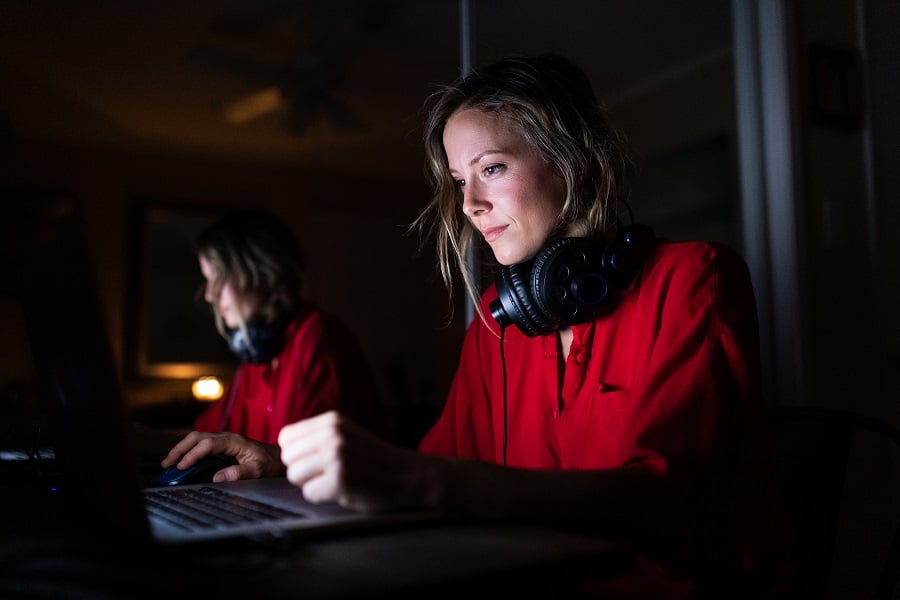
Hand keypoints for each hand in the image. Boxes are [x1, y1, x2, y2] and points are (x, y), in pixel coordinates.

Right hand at [161, 431, 284, 481]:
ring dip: (183, 449)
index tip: (181, 466)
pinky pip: (202, 445)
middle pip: (198, 437)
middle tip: (168, 464)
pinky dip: (190, 451)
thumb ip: (239, 473)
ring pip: (198, 439)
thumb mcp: (258, 470)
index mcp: (234, 441)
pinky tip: (183, 461)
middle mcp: (227, 438)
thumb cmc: (270, 463)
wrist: (279, 458)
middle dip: (181, 449)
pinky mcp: (223, 446)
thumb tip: (217, 478)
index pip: (208, 444)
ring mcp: (224, 440)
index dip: (193, 454)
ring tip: (170, 463)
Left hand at [279, 411, 427, 512]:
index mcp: (333, 420)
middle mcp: (333, 434)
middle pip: (287, 458)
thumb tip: (284, 449)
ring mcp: (337, 456)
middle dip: (303, 469)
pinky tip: (343, 490)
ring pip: (294, 475)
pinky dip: (323, 497)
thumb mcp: (348, 434)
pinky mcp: (340, 479)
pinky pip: (309, 493)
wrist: (409, 475)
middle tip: (328, 472)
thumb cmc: (375, 459)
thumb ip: (319, 436)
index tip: (316, 459)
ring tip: (335, 480)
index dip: (297, 453)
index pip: (286, 437)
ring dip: (312, 483)